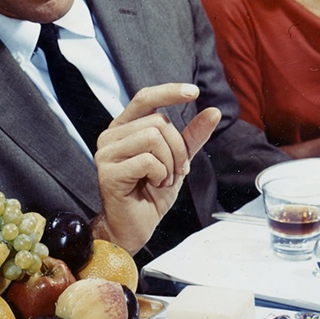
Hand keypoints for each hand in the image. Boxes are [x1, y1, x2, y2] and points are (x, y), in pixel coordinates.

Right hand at [94, 83, 220, 254]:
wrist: (134, 226)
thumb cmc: (151, 193)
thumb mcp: (177, 160)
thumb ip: (191, 136)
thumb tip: (213, 112)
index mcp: (125, 127)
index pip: (145, 98)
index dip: (169, 92)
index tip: (194, 91)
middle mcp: (111, 135)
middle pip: (158, 122)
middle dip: (178, 148)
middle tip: (176, 171)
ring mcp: (106, 153)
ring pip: (153, 138)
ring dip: (169, 163)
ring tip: (163, 179)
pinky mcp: (108, 172)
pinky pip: (147, 160)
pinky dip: (160, 174)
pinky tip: (153, 185)